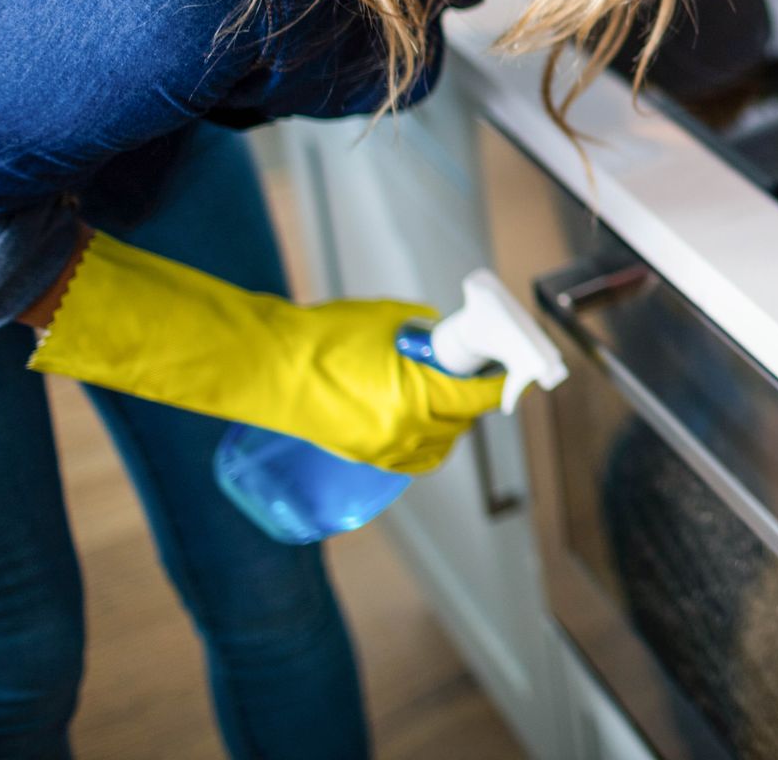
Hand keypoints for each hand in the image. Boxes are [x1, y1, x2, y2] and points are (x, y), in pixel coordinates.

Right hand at [30, 234, 500, 473]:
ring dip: (450, 422)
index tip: (514, 373)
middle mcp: (406, 432)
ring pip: (439, 444)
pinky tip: (418, 416)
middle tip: (472, 374)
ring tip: (444, 393)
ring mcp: (383, 449)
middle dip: (472, 399)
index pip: (479, 398)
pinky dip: (424, 439)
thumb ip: (425, 333)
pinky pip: (411, 456)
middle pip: (462, 422)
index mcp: (418, 398)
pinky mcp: (362, 455)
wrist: (264, 367)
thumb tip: (444, 338)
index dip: (502, 385)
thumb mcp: (388, 322)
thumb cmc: (323, 338)